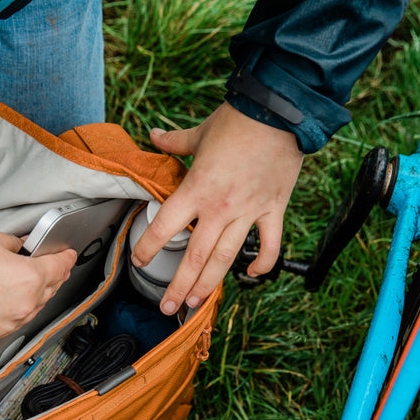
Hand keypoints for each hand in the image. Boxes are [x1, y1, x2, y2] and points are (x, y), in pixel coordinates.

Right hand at [0, 224, 76, 341]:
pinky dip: (18, 308)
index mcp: (30, 277)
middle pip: (50, 288)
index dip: (65, 258)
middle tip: (56, 267)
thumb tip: (17, 245)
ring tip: (33, 283)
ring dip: (37, 294)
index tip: (67, 255)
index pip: (58, 266)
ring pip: (34, 307)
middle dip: (55, 276)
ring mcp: (10, 320)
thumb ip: (10, 243)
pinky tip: (12, 300)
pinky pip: (15, 319)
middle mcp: (25, 303)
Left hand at [131, 102, 303, 314]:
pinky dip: (263, 265)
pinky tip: (252, 276)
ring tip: (197, 302)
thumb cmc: (237, 120)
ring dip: (210, 284)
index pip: (164, 226)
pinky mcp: (273, 210)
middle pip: (195, 256)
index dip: (148, 248)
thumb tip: (154, 135)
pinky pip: (269, 246)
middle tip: (168, 307)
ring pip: (226, 259)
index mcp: (197, 188)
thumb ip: (174, 142)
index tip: (139, 261)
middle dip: (179, 286)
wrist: (280, 112)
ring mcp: (249, 212)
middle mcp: (220, 207)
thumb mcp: (200, 132)